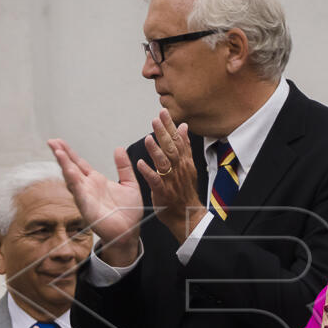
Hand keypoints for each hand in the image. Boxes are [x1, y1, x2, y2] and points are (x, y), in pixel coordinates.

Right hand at [48, 137, 142, 266]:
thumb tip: (118, 148)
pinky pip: (79, 194)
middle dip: (62, 155)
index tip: (59, 141)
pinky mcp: (88, 208)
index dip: (69, 152)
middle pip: (71, 168)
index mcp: (96, 181)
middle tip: (52, 141)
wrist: (130, 232)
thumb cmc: (129, 212)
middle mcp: (88, 188)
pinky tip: (69, 171)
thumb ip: (123, 167)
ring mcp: (86, 197)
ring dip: (65, 166)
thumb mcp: (129, 184)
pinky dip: (73, 182)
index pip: (79, 163)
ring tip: (58, 152)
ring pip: (72, 179)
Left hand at [133, 110, 202, 242]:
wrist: (188, 214)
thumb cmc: (184, 190)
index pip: (177, 140)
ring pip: (164, 163)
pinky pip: (155, 181)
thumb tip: (183, 126)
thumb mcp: (187, 165)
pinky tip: (140, 164)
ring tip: (148, 138)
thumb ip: (183, 145)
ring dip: (156, 150)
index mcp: (183, 161)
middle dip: (163, 133)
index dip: (170, 126)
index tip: (163, 112)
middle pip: (171, 148)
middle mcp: (179, 169)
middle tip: (156, 119)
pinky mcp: (164, 192)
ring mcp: (171, 181)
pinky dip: (148, 172)